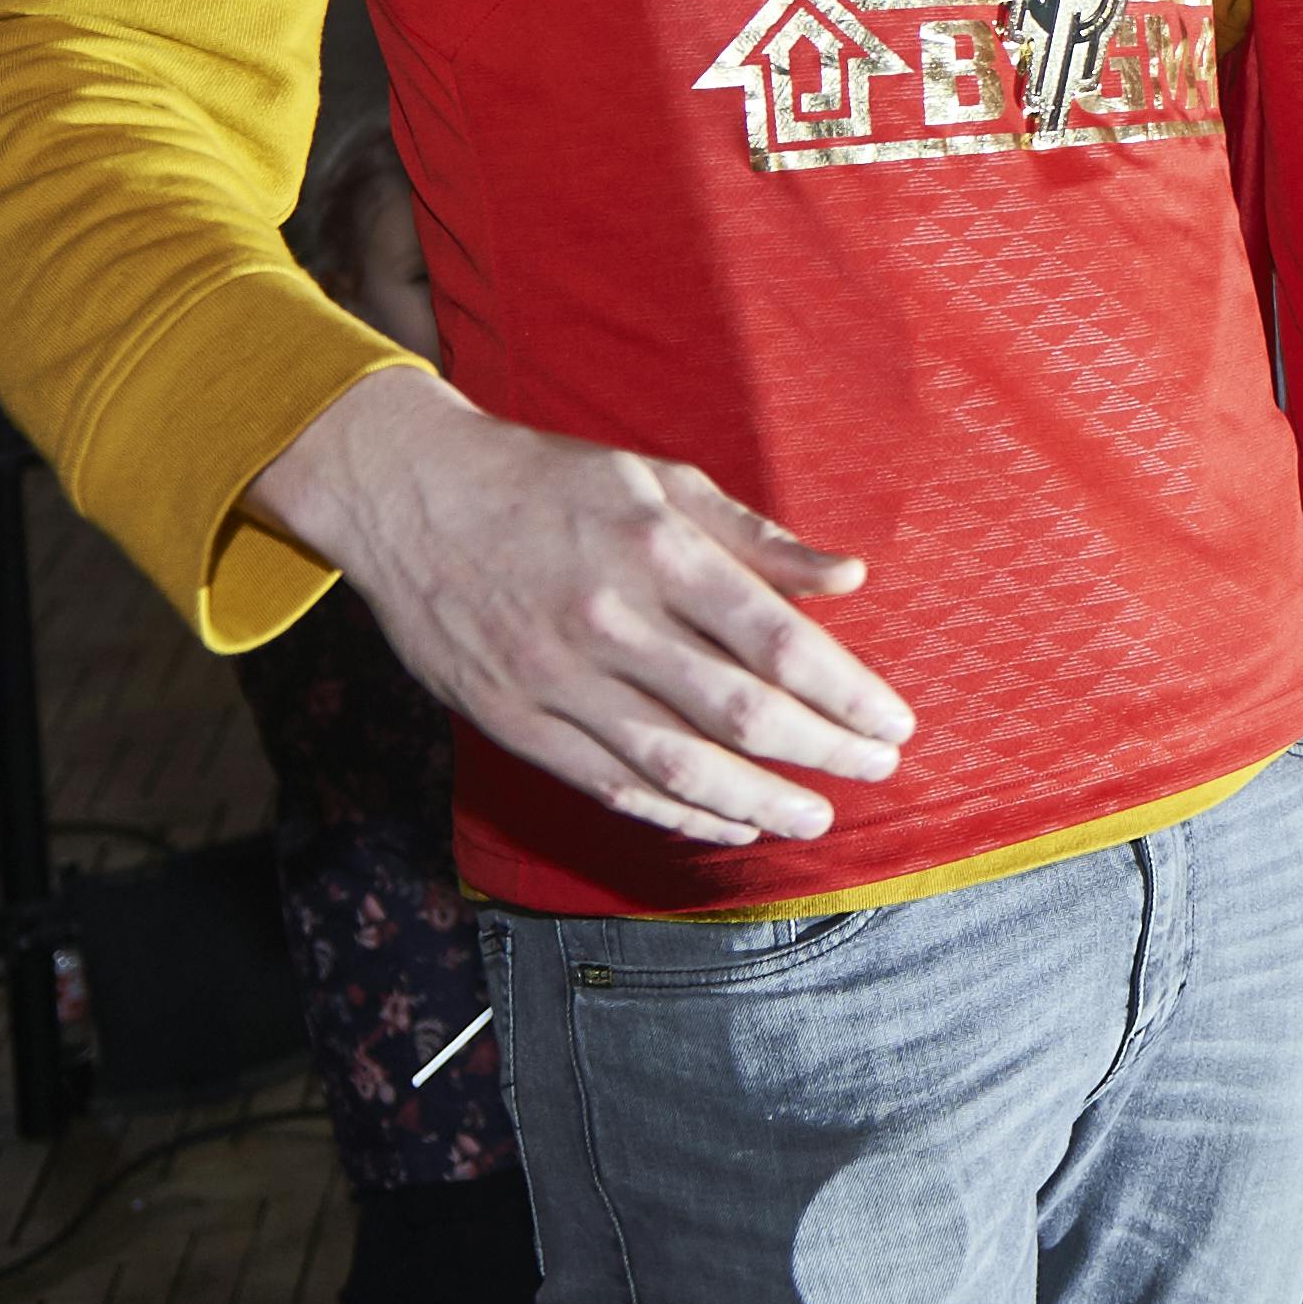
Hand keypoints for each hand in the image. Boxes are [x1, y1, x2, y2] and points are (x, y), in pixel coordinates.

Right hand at [246, 366, 914, 846]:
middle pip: (739, 712)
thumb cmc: (549, 482)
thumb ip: (757, 538)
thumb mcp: (658, 480)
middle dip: (823, 751)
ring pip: (678, 765)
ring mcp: (557, 679)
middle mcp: (610, 620)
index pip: (776, 639)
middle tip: (879, 769)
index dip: (846, 690)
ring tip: (816, 818)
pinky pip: (612, 787)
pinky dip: (678, 814)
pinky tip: (728, 823)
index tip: (895, 719)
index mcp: (655, 550)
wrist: (407, 496)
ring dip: (760, 802)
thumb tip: (850, 577)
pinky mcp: (516, 722)